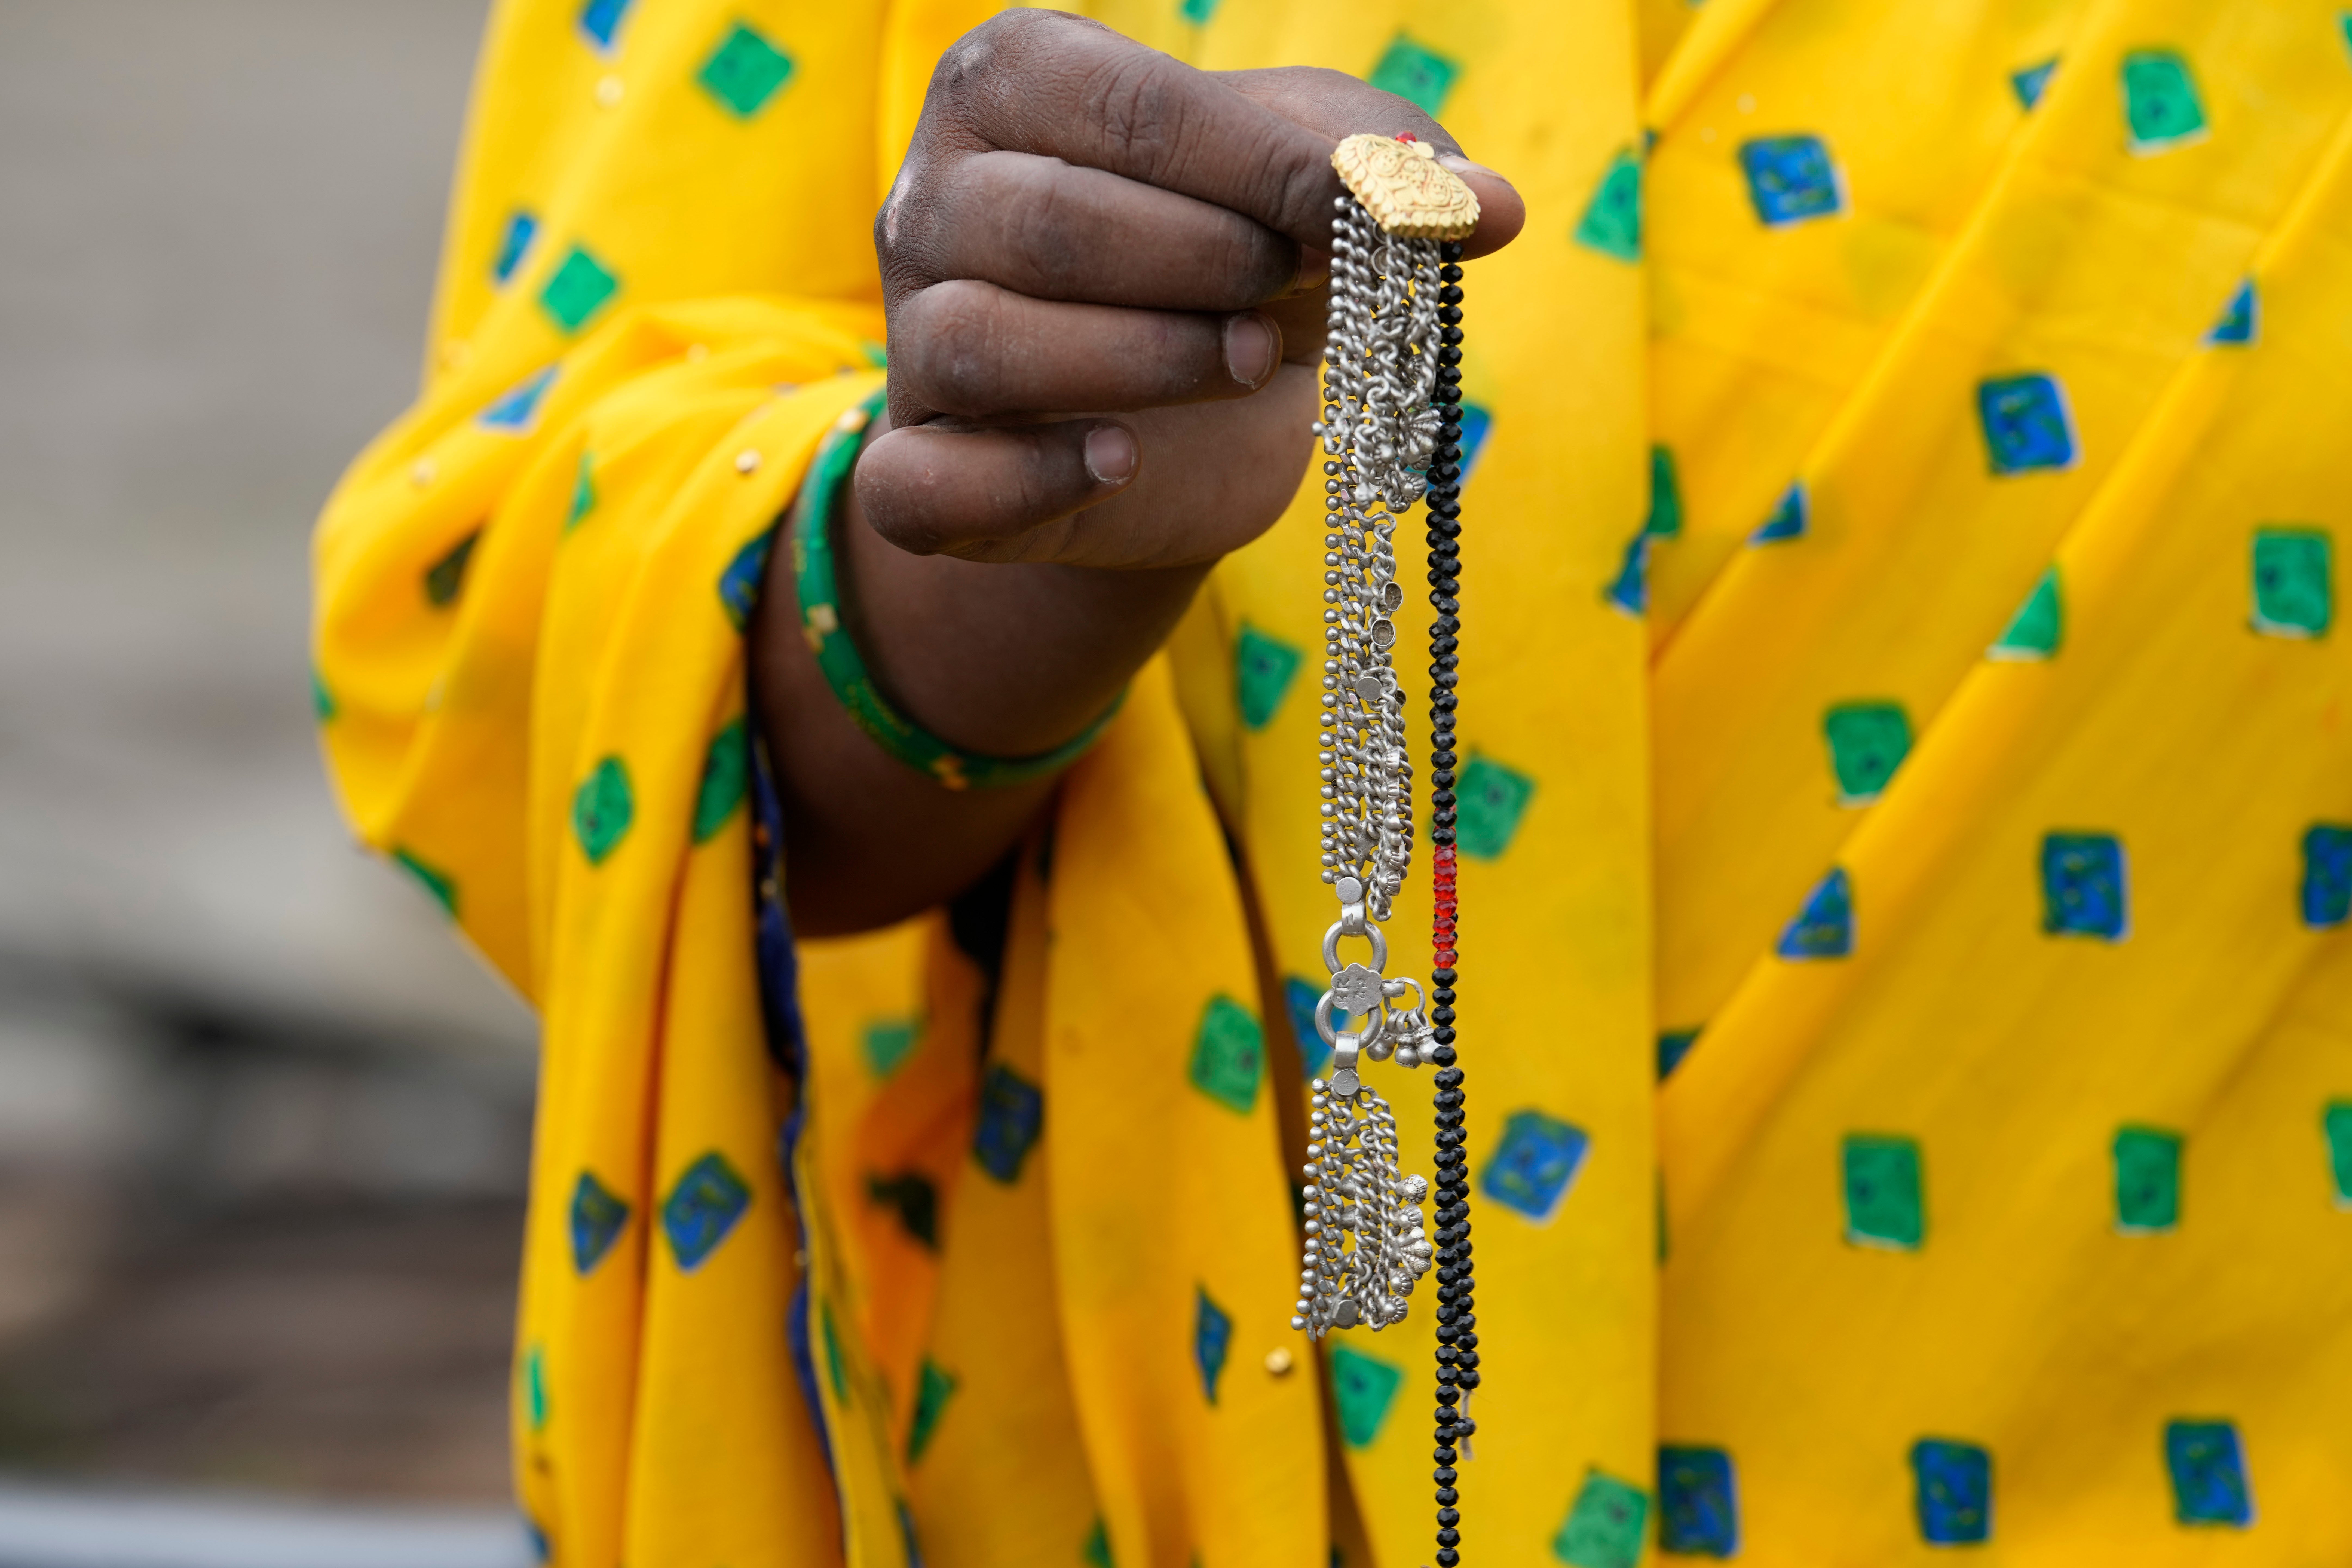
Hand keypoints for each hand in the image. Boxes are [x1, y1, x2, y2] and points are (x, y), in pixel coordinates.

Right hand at [859, 8, 1524, 568]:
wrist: (1180, 419)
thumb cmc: (1234, 259)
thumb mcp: (1314, 187)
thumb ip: (1392, 173)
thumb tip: (1491, 207)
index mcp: (1012, 84)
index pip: (1133, 111)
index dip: (1266, 168)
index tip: (1368, 212)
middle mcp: (931, 200)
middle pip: (1050, 226)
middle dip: (1201, 264)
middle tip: (1281, 300)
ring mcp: (910, 341)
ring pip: (980, 344)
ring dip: (1139, 362)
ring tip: (1240, 365)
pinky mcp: (914, 468)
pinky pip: (921, 481)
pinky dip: (1027, 478)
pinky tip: (1123, 462)